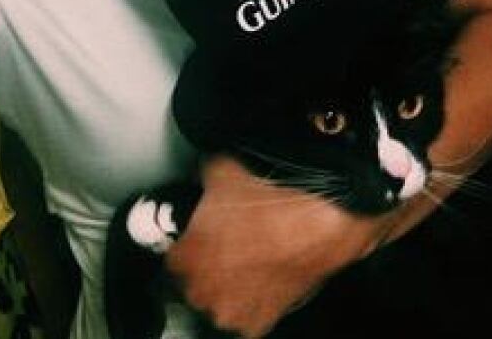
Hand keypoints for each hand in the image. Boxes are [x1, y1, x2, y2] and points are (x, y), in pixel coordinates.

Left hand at [165, 156, 389, 337]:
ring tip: (249, 260)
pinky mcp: (259, 322)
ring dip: (229, 286)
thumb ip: (202, 180)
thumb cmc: (273, 198)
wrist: (319, 222)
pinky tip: (264, 276)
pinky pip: (245, 315)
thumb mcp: (222, 169)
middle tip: (227, 245)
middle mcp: (202, 292)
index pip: (172, 256)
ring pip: (219, 302)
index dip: (188, 242)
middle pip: (193, 283)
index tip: (199, 236)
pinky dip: (252, 299)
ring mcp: (230, 312)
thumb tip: (204, 175)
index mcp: (185, 257)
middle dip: (207, 266)